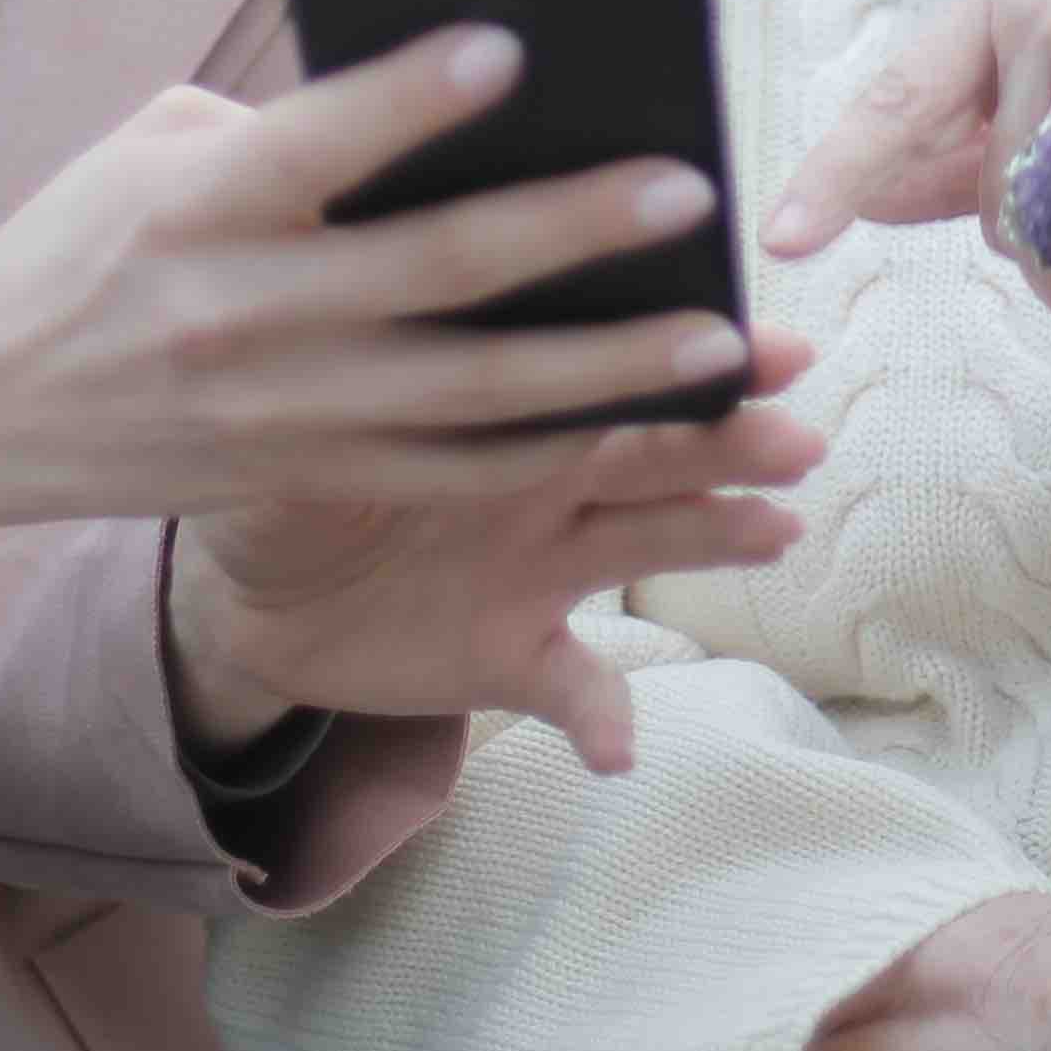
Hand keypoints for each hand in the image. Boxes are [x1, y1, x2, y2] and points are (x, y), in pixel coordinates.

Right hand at [0, 32, 790, 572]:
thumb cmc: (83, 243)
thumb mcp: (156, 151)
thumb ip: (286, 127)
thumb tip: (438, 103)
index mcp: (199, 204)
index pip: (314, 144)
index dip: (408, 99)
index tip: (511, 47)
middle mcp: (243, 313)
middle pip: (432, 272)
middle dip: (572, 232)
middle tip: (689, 190)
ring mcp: (280, 411)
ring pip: (473, 395)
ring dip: (607, 368)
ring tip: (718, 336)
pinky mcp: (302, 477)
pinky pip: (451, 469)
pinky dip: (552, 447)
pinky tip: (641, 420)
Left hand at [168, 326, 822, 770]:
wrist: (251, 588)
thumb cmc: (282, 462)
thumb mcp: (294, 406)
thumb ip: (335, 371)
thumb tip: (341, 303)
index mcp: (503, 402)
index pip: (605, 364)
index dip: (683, 352)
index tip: (761, 341)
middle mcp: (546, 478)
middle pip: (657, 448)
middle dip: (732, 438)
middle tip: (799, 434)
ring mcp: (541, 568)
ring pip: (647, 543)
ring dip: (717, 537)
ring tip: (778, 530)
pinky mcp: (511, 655)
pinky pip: (571, 687)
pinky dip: (600, 716)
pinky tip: (619, 748)